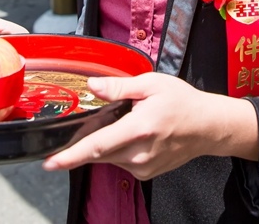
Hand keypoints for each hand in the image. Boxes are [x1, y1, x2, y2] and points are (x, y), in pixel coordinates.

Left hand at [42, 73, 258, 179]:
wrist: (208, 127)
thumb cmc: (182, 102)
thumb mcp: (151, 84)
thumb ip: (119, 87)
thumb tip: (92, 86)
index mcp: (138, 129)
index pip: (96, 146)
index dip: (70, 156)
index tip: (50, 163)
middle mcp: (139, 153)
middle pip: (98, 152)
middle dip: (88, 140)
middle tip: (101, 120)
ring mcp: (142, 167)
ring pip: (108, 157)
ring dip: (106, 143)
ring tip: (128, 123)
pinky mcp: (145, 174)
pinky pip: (121, 161)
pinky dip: (119, 149)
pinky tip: (135, 135)